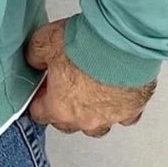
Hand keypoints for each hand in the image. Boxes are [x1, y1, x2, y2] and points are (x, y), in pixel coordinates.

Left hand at [23, 17, 156, 136]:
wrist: (123, 42)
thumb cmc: (86, 44)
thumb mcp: (43, 41)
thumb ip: (34, 56)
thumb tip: (35, 61)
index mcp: (59, 108)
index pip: (39, 113)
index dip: (38, 98)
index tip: (42, 88)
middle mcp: (85, 119)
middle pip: (67, 123)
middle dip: (63, 107)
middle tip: (65, 86)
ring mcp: (110, 117)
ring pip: (96, 125)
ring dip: (91, 111)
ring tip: (90, 92)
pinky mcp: (132, 109)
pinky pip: (124, 115)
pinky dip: (119, 106)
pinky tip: (117, 92)